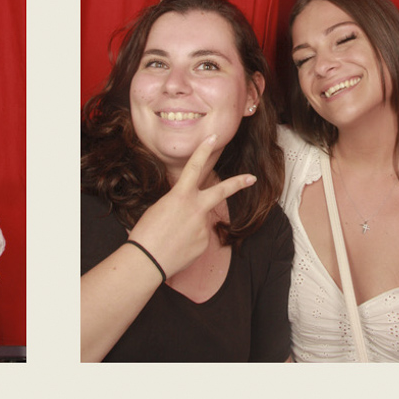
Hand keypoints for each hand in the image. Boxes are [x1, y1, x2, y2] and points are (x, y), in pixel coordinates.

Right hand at [130, 136, 254, 279]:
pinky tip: (177, 247)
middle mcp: (196, 209)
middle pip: (221, 191)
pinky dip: (189, 241)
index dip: (203, 150)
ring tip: (171, 237)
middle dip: (238, 183)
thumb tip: (189, 211)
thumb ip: (178, 204)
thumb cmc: (146, 233)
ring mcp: (202, 227)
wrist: (147, 260)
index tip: (213, 138)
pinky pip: (198, 238)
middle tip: (252, 178)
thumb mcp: (160, 208)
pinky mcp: (204, 243)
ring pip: (200, 222)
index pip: (194, 167)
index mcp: (180, 196)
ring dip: (189, 227)